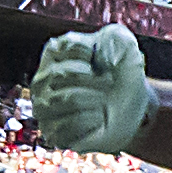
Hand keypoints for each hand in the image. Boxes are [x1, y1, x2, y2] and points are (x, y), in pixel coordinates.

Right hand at [30, 25, 156, 154]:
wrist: (129, 107)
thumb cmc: (120, 72)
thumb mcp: (125, 46)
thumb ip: (116, 38)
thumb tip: (103, 58)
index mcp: (54, 53)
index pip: (67, 48)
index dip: (94, 55)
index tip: (104, 61)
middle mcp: (42, 80)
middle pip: (61, 75)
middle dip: (95, 80)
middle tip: (109, 83)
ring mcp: (45, 108)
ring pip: (62, 101)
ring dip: (92, 100)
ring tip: (103, 102)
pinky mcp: (53, 133)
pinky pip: (65, 128)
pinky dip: (90, 122)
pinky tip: (99, 119)